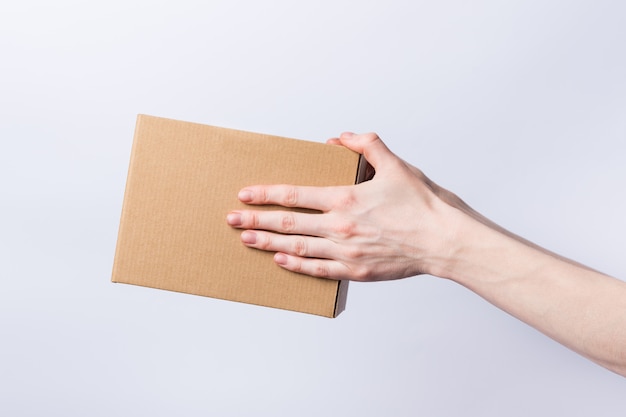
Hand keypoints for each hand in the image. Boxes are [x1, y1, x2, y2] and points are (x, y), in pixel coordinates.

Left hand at [226, 132, 465, 280]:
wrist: (444, 240)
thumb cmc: (422, 203)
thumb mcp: (395, 164)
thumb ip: (366, 144)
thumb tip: (339, 137)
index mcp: (346, 199)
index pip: (294, 195)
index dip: (265, 194)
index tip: (244, 194)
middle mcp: (340, 227)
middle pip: (288, 223)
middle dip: (255, 220)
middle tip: (231, 220)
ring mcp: (346, 252)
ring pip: (297, 247)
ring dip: (268, 243)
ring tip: (246, 240)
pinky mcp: (356, 271)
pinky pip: (319, 270)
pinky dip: (297, 265)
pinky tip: (280, 260)